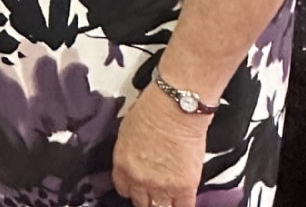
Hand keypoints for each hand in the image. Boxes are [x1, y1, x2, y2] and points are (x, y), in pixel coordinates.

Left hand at [113, 84, 209, 206]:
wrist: (175, 108)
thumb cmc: (152, 111)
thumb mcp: (127, 132)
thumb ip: (129, 154)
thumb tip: (135, 161)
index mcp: (122, 165)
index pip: (124, 190)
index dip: (133, 188)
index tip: (140, 186)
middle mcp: (139, 179)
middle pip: (141, 203)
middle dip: (148, 197)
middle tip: (156, 191)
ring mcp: (161, 186)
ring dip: (164, 203)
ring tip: (170, 195)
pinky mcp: (183, 187)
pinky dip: (183, 205)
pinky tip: (183, 199)